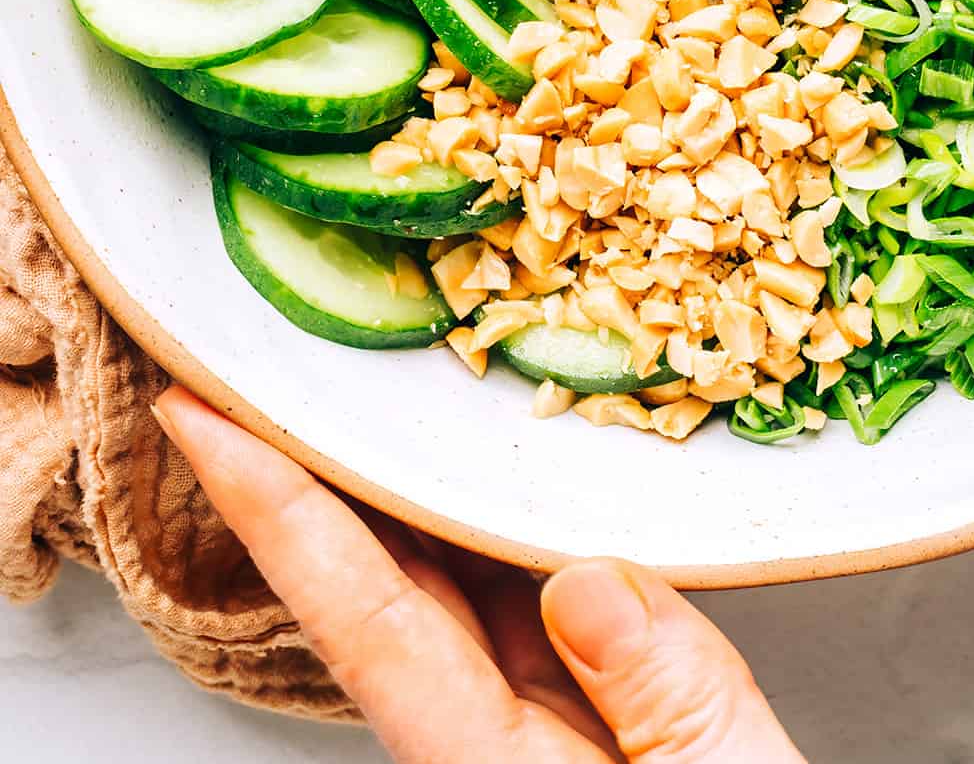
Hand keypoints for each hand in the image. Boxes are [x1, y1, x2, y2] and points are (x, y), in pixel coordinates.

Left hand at [152, 386, 803, 763]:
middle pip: (373, 581)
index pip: (359, 610)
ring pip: (437, 584)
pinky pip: (506, 598)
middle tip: (255, 360)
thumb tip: (590, 580)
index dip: (271, 504)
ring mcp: (518, 727)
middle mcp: (480, 743)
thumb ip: (663, 692)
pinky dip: (481, 519)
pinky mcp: (568, 714)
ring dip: (391, 483)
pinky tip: (481, 466)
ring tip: (351, 383)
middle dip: (307, 467)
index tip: (197, 419)